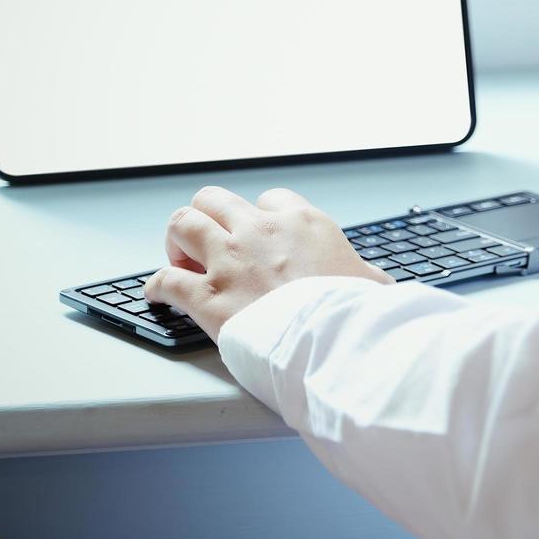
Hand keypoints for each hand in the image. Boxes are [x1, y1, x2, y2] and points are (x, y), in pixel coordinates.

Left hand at [143, 186, 390, 341]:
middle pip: (213, 199)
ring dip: (177, 241)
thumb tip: (382, 286)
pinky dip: (156, 286)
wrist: (335, 340)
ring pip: (183, 223)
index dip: (261, 216)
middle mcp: (260, 231)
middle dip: (208, 216)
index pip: (272, 199)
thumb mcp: (374, 283)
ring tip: (181, 260)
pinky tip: (157, 295)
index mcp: (304, 223)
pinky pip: (165, 281)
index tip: (260, 235)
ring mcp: (229, 260)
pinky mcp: (207, 295)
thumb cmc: (357, 312)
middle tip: (209, 243)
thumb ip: (368, 277)